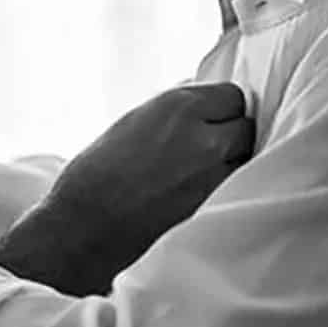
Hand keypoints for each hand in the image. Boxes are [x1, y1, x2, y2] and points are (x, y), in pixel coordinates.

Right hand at [0, 82, 253, 294]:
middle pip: (246, 128)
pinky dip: (223, 194)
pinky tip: (197, 199)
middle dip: (229, 137)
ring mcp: (214, 178)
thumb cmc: (95, 176)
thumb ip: (174, 111)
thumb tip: (201, 104)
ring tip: (199, 179)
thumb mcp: (132, 123)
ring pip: (246, 162)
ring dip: (231, 166)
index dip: (219, 111)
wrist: (81, 230)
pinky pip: (235, 193)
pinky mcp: (215, 213)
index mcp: (178, 107)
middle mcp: (204, 138)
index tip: (207, 123)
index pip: (232, 96)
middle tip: (203, 153)